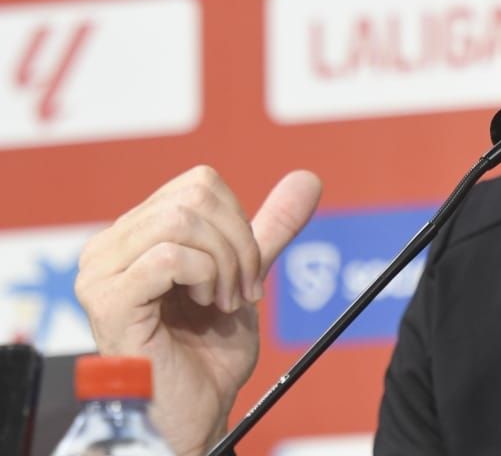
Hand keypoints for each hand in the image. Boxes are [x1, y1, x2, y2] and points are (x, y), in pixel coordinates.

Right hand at [76, 166, 321, 455]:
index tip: (247, 272)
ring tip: (223, 302)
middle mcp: (108, 248)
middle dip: (238, 244)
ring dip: (224, 264)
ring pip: (182, 222)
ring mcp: (100, 273)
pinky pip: (170, 257)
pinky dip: (206, 278)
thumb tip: (307, 179)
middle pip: (195, 198)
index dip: (239, 223)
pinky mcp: (108, 301)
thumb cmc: (208, 356)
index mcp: (135, 235)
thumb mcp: (245, 277)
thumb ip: (268, 229)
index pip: (200, 186)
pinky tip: (207, 307)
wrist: (195, 414)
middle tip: (242, 291)